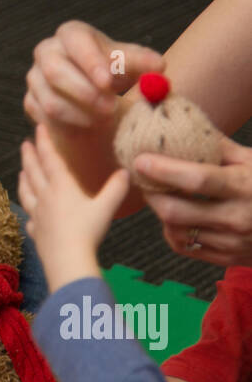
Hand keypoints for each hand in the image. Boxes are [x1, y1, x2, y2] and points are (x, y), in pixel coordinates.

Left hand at [18, 123, 129, 292]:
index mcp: (61, 186)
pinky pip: (29, 219)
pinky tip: (29, 214)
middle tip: (24, 144)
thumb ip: (116, 189)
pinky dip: (28, 212)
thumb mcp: (106, 208)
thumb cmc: (87, 232)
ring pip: (26, 192)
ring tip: (21, 172)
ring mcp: (37, 215)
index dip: (44, 141)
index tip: (38, 127)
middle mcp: (45, 197)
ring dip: (24, 179)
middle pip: (34, 172)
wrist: (67, 261)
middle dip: (29, 156)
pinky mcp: (36, 232)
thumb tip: (127, 172)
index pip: (50, 158)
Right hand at [25, 21, 163, 130]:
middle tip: (111, 109)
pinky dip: (70, 125)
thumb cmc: (115, 71)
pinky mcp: (30, 102)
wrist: (97, 93)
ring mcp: (35, 78)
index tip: (108, 82)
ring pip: (50, 100)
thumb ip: (144, 63)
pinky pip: (46, 118)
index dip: (90, 62)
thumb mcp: (131, 65)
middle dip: (85, 93)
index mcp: (71, 34)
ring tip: (106, 118)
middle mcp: (47, 52)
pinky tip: (90, 125)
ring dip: (80, 113)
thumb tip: (159, 66)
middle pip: (55, 71)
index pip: (76, 42)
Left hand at [136, 137, 251, 267]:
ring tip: (159, 194)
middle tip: (142, 177)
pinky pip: (184, 247)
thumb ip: (218, 145)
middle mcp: (236, 218)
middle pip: (175, 211)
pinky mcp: (226, 259)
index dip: (164, 170)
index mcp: (244, 187)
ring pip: (175, 231)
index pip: (197, 180)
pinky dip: (172, 230)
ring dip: (160, 212)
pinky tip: (175, 216)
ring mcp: (231, 243)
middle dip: (151, 193)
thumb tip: (183, 122)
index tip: (140, 159)